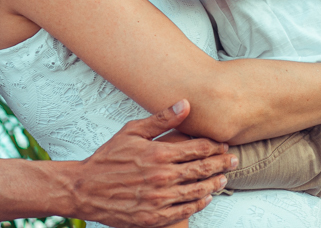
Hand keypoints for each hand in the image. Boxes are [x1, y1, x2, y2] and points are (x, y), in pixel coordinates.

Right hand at [68, 100, 234, 227]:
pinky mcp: (154, 216)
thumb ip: (161, 119)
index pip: (197, 149)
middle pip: (201, 170)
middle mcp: (162, 177)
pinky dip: (198, 204)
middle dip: (221, 164)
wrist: (85, 188)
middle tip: (234, 160)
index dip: (214, 146)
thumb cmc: (107, 159)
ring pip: (197, 191)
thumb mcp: (132, 131)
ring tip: (224, 179)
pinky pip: (184, 210)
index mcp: (158, 154)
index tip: (223, 144)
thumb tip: (185, 104)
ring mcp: (159, 198)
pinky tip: (206, 198)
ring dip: (214, 184)